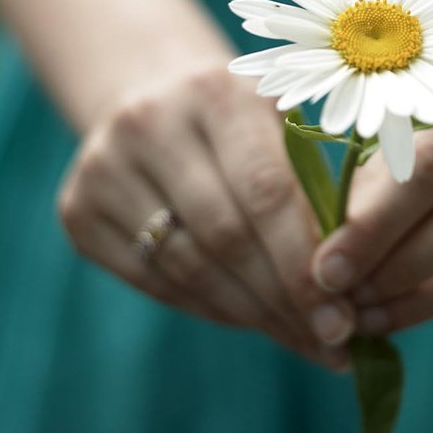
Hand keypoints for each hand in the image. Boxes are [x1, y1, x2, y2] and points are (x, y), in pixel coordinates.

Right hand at [57, 57, 355, 369]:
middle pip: (225, 236)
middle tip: (330, 341)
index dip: (304, 263)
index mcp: (216, 91)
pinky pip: (154, 281)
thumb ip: (316, 187)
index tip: (344, 318)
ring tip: (301, 340)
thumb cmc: (243, 121)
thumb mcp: (283, 125)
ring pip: (188, 267)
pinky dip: (210, 308)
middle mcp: (149, 122)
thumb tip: (355, 290)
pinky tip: (251, 320)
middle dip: (284, 300)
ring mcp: (103, 166)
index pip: (267, 191)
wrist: (152, 96)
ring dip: (252, 315)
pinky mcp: (77, 209)